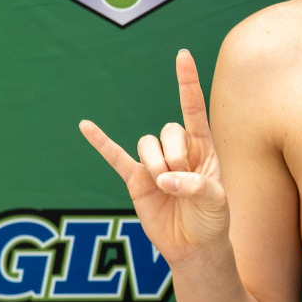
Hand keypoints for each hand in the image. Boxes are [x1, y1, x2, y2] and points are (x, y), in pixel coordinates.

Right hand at [79, 49, 229, 264]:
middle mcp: (177, 150)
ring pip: (146, 145)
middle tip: (182, 182)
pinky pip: (115, 157)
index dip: (187, 82)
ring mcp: (154, 163)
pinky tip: (85, 126)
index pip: (193, 108)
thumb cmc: (212, 219)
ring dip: (155, 166)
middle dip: (174, 156)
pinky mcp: (135, 180)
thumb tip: (164, 179)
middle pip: (167, 131)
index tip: (183, 55)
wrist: (194, 247)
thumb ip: (195, 185)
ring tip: (166, 189)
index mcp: (203, 148)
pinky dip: (100, 142)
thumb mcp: (216, 201)